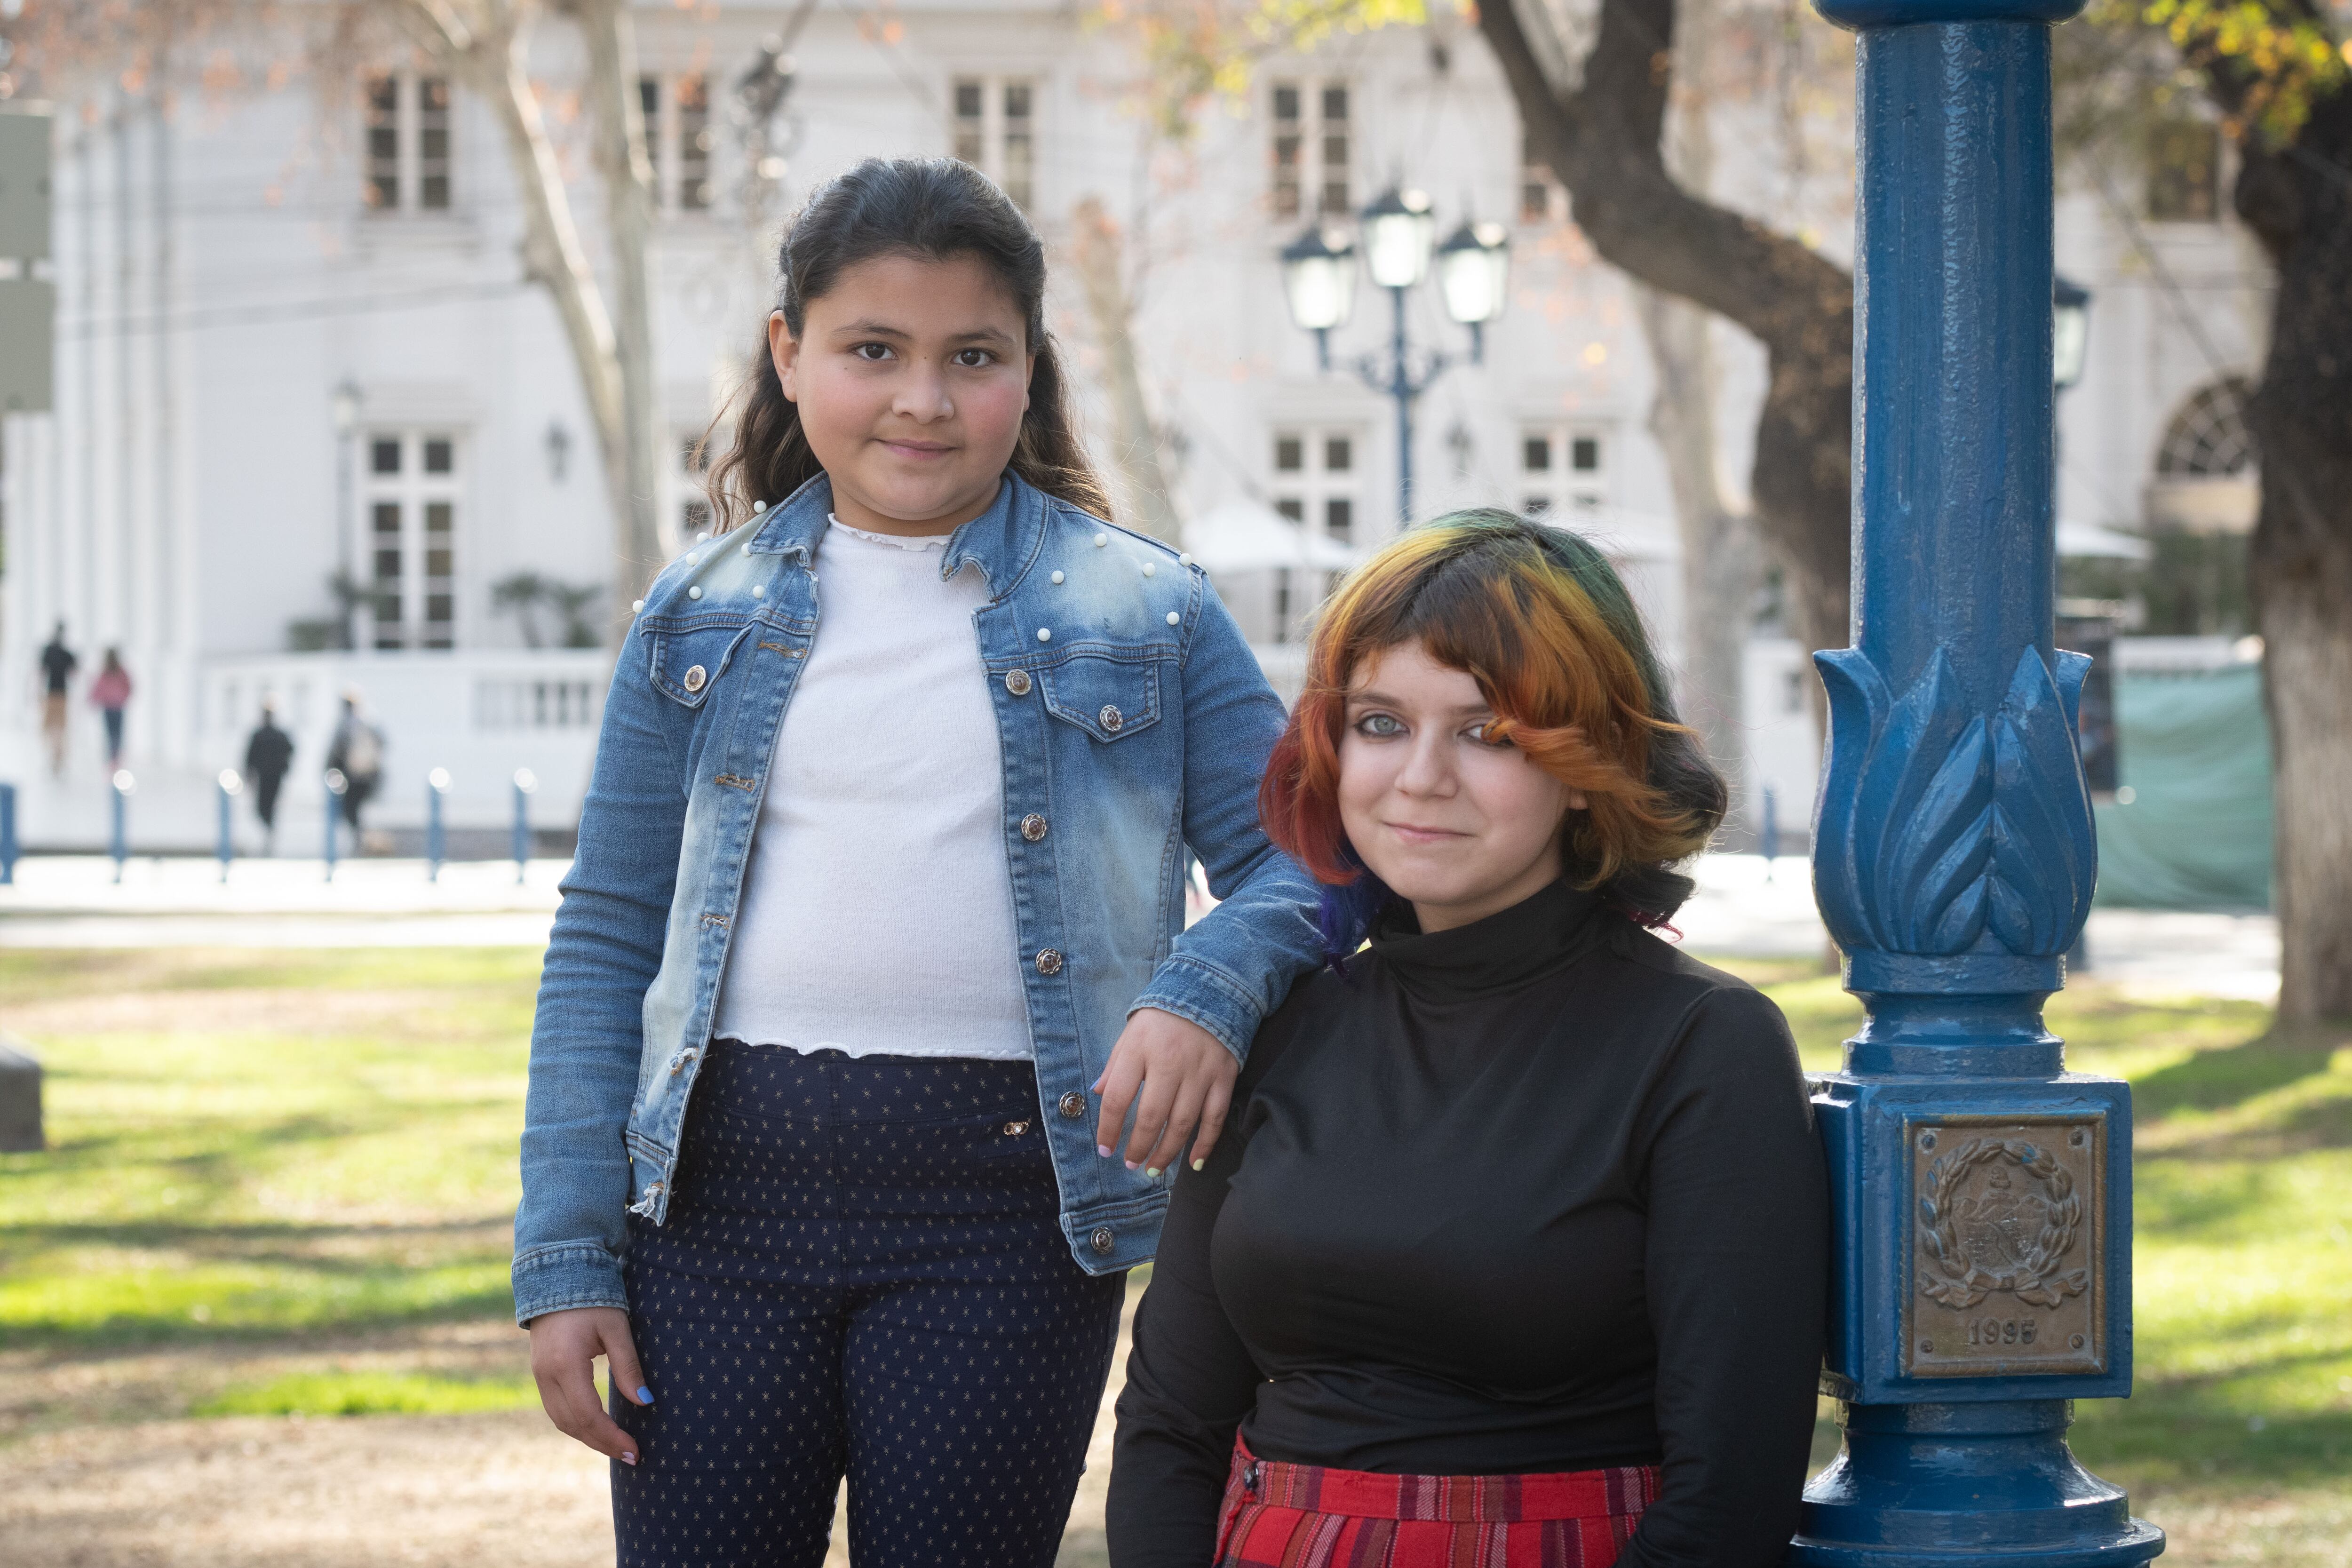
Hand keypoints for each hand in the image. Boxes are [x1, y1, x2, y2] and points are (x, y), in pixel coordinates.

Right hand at [528, 1305, 650, 1464]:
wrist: (558, 1276)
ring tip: (617, 1447)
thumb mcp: (616, 1328)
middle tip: (631, 1456)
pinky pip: (556, 1409)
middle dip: (602, 1444)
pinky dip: (577, 1424)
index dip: (612, 1437)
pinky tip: (597, 1428)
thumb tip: (645, 1402)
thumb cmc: (593, 1299)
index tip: (635, 1450)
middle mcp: (546, 1376)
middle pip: (572, 1425)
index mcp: (565, 1365)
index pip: (589, 1415)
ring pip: (561, 1421)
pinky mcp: (540, 1374)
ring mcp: (539, 1376)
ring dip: (588, 1437)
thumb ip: (629, 1366)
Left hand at [1093, 1007, 1239, 1177]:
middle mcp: (1169, 1063)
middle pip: (1151, 1117)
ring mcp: (1200, 1072)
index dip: (1109, 1130)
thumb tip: (1099, 1094)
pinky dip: (1205, 1145)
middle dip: (1139, 1147)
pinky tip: (1193, 1163)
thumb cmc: (1164, 1015)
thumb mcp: (1131, 1032)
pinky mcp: (1224, 1077)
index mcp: (1139, 1049)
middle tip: (1130, 1164)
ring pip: (1182, 1124)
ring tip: (1153, 1168)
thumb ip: (1115, 1064)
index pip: (1118, 1098)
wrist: (1212, 988)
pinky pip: (1214, 1119)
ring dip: (1166, 1153)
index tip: (1105, 1150)